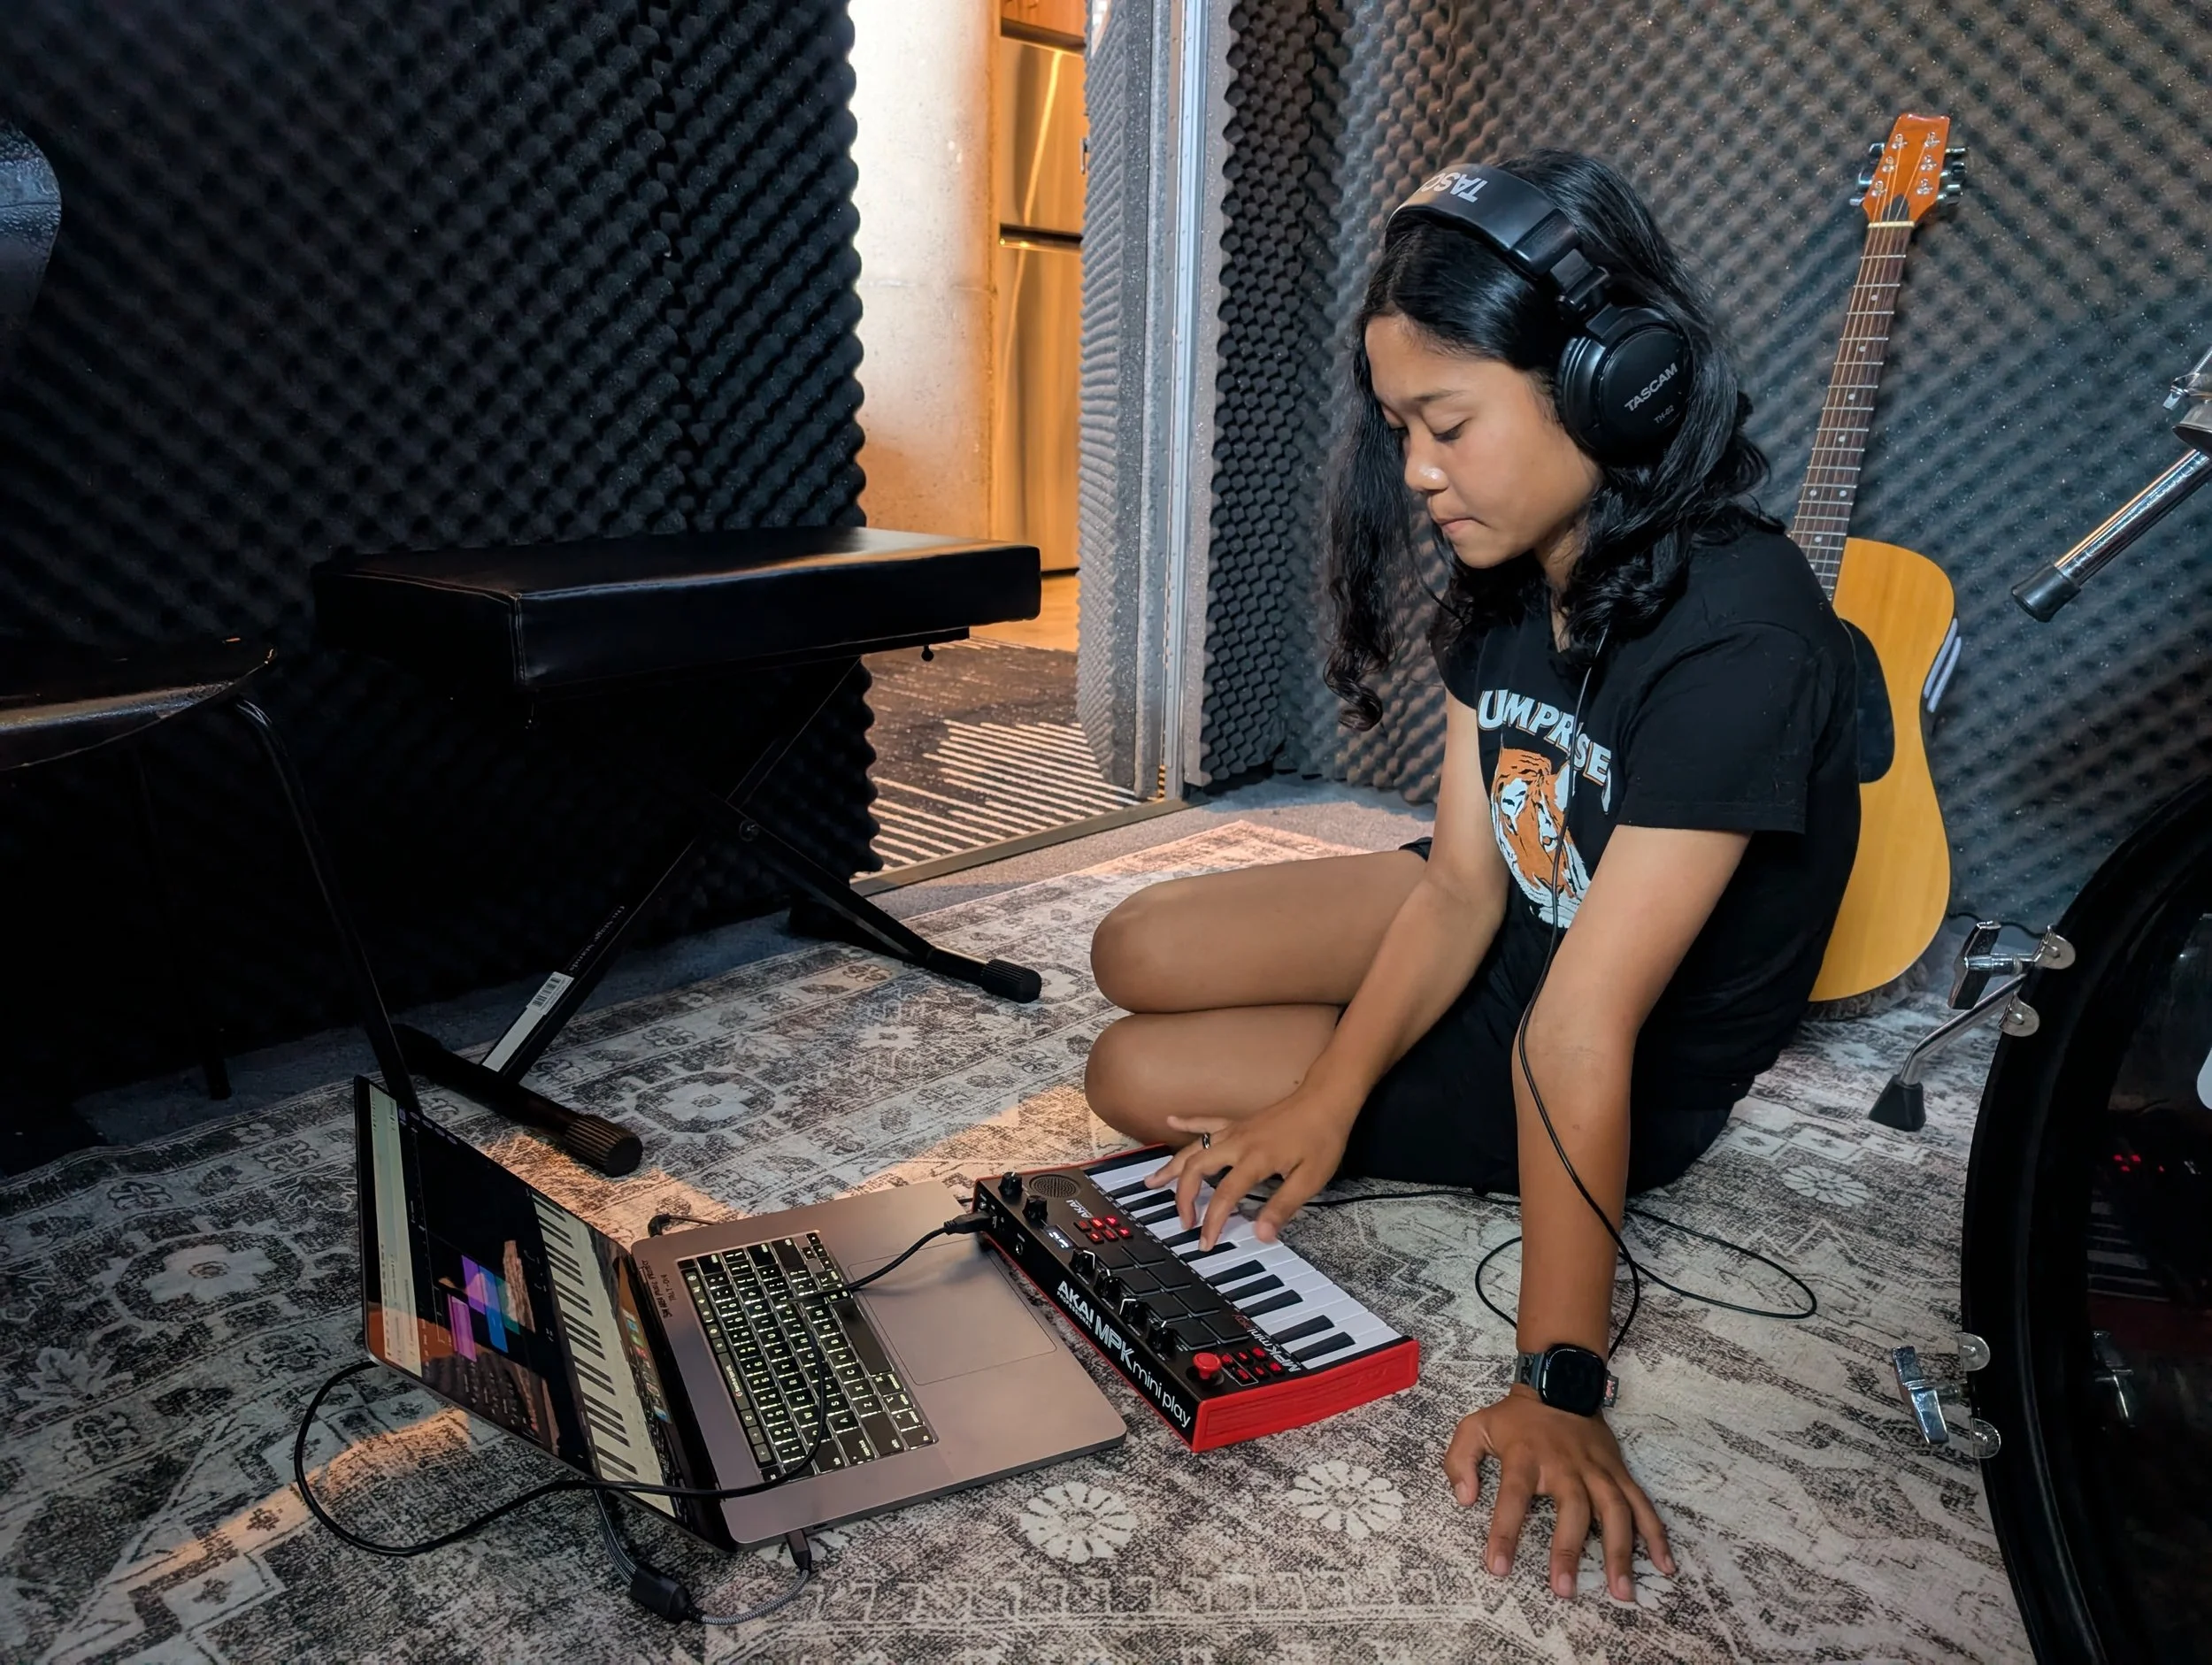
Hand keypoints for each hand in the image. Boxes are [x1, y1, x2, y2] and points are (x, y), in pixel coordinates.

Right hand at [1142, 1085, 1355, 1248]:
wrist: (1327, 1098)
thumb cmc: (1322, 1138)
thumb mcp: (1310, 1179)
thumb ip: (1283, 1207)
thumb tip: (1261, 1234)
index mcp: (1255, 1160)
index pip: (1224, 1196)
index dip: (1212, 1222)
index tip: (1206, 1242)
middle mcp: (1237, 1143)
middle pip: (1196, 1169)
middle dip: (1183, 1197)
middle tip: (1183, 1221)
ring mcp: (1234, 1130)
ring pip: (1194, 1148)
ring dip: (1172, 1166)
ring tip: (1151, 1181)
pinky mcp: (1238, 1122)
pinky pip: (1205, 1122)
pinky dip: (1186, 1122)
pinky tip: (1169, 1120)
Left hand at [1443, 1386, 1674, 1601]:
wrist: (1560, 1383)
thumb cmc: (1515, 1417)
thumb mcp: (1476, 1427)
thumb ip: (1459, 1461)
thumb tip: (1464, 1499)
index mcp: (1526, 1456)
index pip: (1513, 1496)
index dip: (1505, 1531)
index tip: (1497, 1567)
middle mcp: (1566, 1465)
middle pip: (1572, 1508)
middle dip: (1569, 1550)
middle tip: (1564, 1590)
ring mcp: (1598, 1469)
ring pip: (1615, 1510)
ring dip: (1620, 1552)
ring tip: (1622, 1592)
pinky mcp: (1619, 1472)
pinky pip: (1642, 1504)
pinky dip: (1656, 1534)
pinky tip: (1664, 1564)